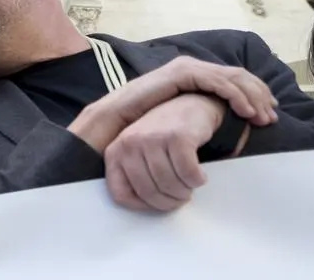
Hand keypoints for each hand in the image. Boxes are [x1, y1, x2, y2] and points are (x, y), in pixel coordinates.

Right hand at [68, 56, 276, 151]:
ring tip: (262, 117)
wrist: (114, 118)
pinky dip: (235, 95)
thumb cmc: (142, 123)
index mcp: (193, 77)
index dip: (254, 95)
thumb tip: (216, 129)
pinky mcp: (181, 73)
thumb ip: (195, 118)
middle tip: (272, 116)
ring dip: (252, 96)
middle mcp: (192, 69)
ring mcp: (187, 69)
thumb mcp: (178, 120)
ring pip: (232, 77)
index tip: (267, 115)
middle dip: (259, 95)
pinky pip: (218, 81)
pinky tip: (245, 111)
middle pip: (238, 76)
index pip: (232, 81)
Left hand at [104, 94, 223, 211]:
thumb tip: (144, 207)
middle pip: (148, 193)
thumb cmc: (164, 136)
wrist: (190, 106)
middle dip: (169, 202)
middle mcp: (129, 143)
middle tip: (181, 196)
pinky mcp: (176, 137)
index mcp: (115, 152)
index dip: (142, 206)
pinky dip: (197, 180)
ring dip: (184, 191)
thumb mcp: (140, 154)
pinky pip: (188, 174)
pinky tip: (198, 174)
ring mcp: (152, 138)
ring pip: (169, 185)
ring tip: (189, 184)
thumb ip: (135, 176)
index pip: (120, 194)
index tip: (157, 203)